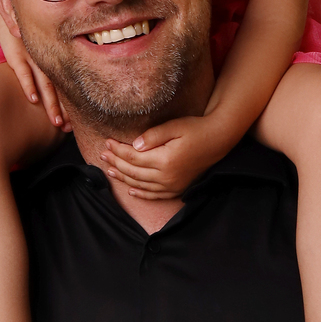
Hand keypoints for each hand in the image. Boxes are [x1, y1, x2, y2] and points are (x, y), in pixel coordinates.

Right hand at [0, 20, 69, 131]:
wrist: (10, 11)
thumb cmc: (24, 33)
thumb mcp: (40, 45)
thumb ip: (48, 61)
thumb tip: (54, 86)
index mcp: (52, 61)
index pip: (64, 87)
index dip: (69, 105)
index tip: (74, 124)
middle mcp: (46, 62)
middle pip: (58, 90)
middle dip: (63, 111)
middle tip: (69, 129)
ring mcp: (32, 58)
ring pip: (45, 85)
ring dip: (51, 105)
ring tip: (57, 122)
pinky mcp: (16, 54)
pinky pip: (24, 72)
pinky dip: (29, 86)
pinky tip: (34, 100)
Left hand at [101, 115, 234, 200]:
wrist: (218, 140)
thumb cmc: (196, 129)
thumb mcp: (174, 126)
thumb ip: (152, 136)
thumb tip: (133, 146)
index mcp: (165, 160)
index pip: (133, 157)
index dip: (118, 150)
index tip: (107, 142)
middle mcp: (167, 177)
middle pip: (133, 172)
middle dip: (115, 163)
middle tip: (102, 154)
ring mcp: (172, 185)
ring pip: (140, 185)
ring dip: (123, 178)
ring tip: (108, 170)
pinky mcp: (177, 189)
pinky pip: (154, 195)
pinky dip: (141, 194)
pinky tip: (130, 190)